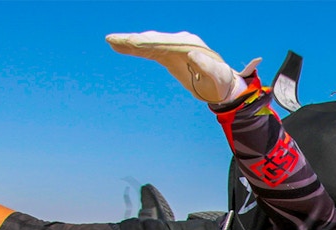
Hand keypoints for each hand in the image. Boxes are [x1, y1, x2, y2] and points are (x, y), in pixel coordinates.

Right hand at [106, 31, 259, 103]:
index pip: (165, 44)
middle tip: (113, 40)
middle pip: (154, 40)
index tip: (133, 42)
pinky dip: (136, 47)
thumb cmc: (220, 82)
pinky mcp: (170, 53)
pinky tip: (121, 46)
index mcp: (190, 46)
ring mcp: (175, 45)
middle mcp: (181, 41)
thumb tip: (192, 54)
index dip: (148, 43)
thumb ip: (206, 66)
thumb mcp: (216, 76)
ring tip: (112, 41)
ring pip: (150, 42)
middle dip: (134, 40)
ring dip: (131, 42)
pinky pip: (150, 49)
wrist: (222, 83)